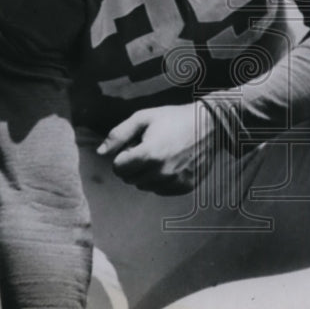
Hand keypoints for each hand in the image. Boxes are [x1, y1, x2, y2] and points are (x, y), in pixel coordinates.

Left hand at [97, 102, 215, 194]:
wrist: (209, 125)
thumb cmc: (173, 118)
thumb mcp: (144, 118)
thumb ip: (118, 134)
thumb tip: (100, 152)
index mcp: (148, 154)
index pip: (118, 169)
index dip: (122, 156)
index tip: (134, 146)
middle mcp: (161, 172)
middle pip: (130, 179)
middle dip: (133, 165)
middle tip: (149, 148)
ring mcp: (174, 182)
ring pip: (144, 186)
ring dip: (146, 174)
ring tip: (161, 155)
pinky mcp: (185, 187)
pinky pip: (161, 190)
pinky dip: (161, 180)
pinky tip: (171, 164)